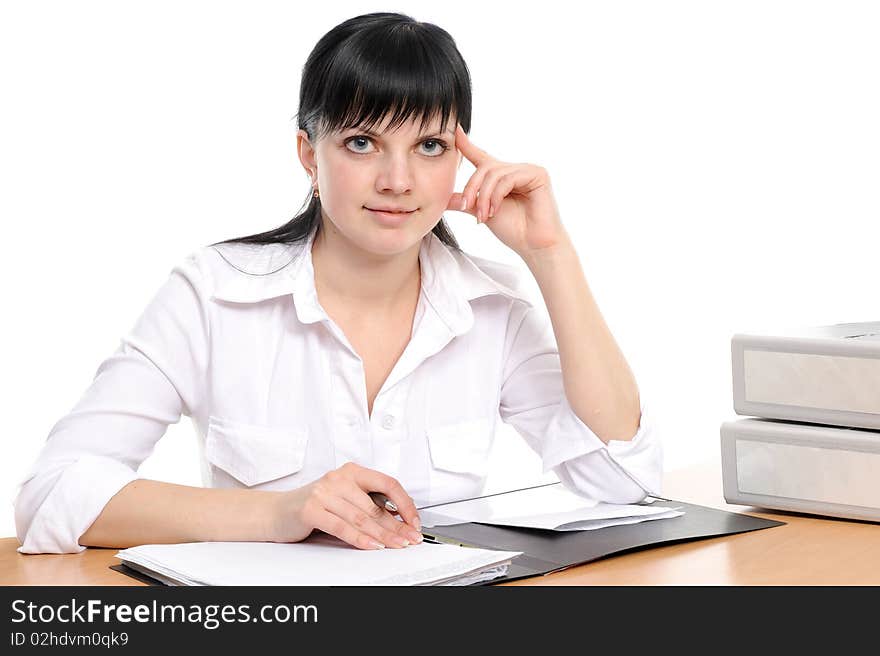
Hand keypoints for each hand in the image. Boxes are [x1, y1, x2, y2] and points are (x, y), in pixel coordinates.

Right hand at [268, 462, 422, 549]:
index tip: (414, 520)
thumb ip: (367, 504)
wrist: (276, 511)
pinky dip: (360, 538)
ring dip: (383, 535)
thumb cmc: (313, 505)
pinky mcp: (311, 509)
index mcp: (351, 471)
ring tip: (397, 545)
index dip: (405, 503)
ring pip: (361, 518)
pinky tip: (373, 545)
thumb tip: (399, 518)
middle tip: (410, 538)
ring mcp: (324, 492)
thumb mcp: (343, 498)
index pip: (387, 483)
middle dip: (397, 526)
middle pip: (376, 506)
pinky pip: (342, 526)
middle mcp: (338, 478)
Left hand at [446, 123, 568, 258]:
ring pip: (494, 174)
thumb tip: (445, 199)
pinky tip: (495, 210)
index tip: (455, 131)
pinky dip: (497, 195)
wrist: (534, 246)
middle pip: (484, 168)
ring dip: (484, 197)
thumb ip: (466, 203)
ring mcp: (527, 170)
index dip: (467, 145)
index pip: (481, 157)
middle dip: (472, 188)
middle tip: (466, 208)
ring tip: (483, 216)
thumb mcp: (483, 213)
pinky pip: (508, 178)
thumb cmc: (514, 231)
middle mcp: (515, 170)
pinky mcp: (538, 174)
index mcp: (502, 176)